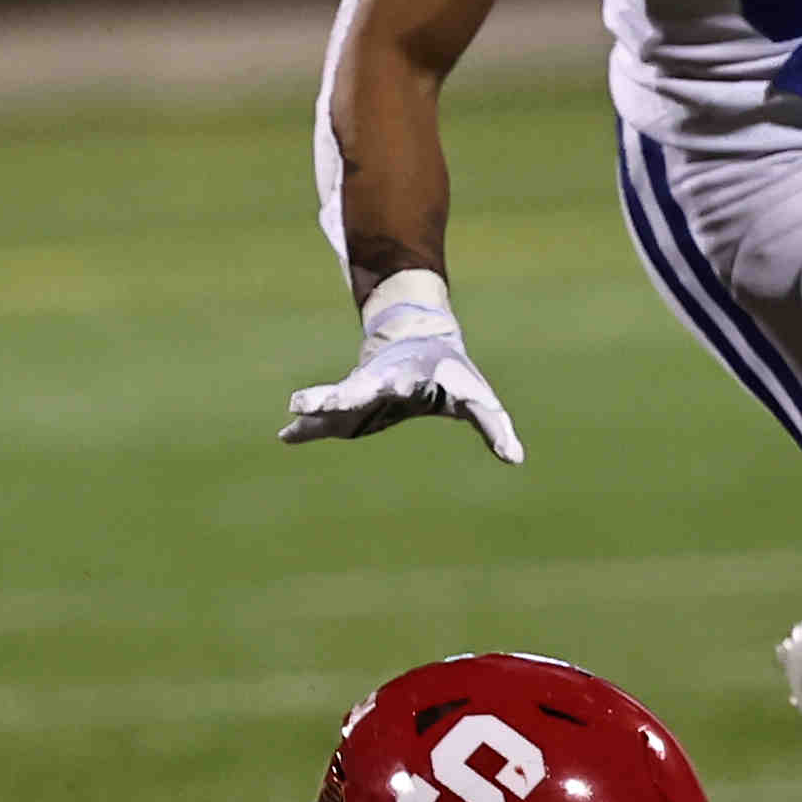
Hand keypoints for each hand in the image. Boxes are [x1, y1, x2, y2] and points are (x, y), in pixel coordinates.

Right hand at [280, 271, 524, 463]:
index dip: (406, 386)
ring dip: (317, 407)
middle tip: (322, 401)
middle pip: (361, 387)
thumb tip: (515, 459)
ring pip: (337, 401)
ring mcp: (362, 391)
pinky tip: (286, 437)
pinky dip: (307, 429)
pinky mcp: (349, 407)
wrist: (417, 343)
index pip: (410, 382)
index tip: (399, 387)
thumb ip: (493, 426)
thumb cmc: (451, 374)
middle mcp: (382, 379)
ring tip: (292, 412)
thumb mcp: (475, 397)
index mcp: (413, 373)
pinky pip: (325, 421)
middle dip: (344, 394)